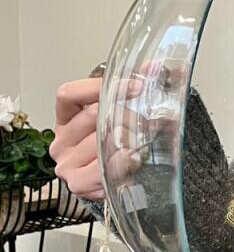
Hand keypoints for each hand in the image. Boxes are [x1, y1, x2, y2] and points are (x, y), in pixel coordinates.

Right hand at [52, 73, 150, 202]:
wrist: (123, 184)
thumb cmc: (120, 147)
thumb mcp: (124, 114)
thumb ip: (137, 88)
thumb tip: (154, 67)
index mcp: (67, 119)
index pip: (69, 94)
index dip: (99, 86)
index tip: (136, 85)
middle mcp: (62, 140)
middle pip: (92, 114)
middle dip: (126, 114)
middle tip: (149, 118)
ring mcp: (67, 163)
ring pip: (100, 139)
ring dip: (129, 138)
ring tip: (144, 140)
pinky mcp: (78, 183)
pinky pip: (103, 166)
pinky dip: (123, 160)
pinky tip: (134, 157)